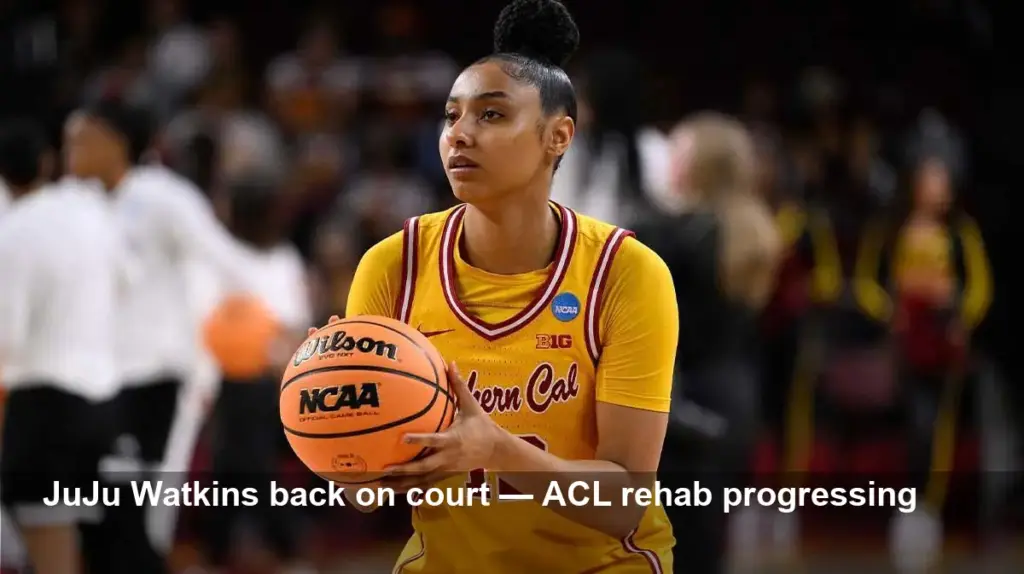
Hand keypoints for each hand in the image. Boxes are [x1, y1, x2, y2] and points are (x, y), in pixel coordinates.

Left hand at [379, 362, 505, 492]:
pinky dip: (409, 488)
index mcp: (453, 439)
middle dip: (404, 469)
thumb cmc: (482, 425)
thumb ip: (459, 386)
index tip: (403, 438)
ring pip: (422, 480)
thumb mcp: (472, 406)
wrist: (496, 451)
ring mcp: (446, 469)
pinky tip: (392, 491)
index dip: (419, 440)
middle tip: (385, 468)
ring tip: (380, 485)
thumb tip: (450, 363)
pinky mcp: (445, 476)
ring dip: (402, 484)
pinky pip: (424, 484)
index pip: (434, 440)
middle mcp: (448, 457)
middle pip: (424, 466)